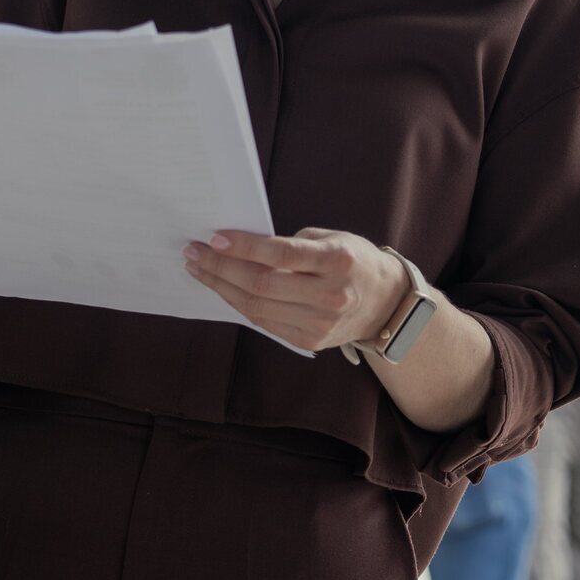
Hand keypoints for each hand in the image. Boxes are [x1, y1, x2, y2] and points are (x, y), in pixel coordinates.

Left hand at [183, 227, 408, 352]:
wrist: (386, 302)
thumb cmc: (353, 260)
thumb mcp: (332, 239)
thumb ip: (292, 245)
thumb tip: (241, 246)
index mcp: (337, 261)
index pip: (280, 255)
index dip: (243, 247)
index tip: (214, 237)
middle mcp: (330, 295)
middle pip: (262, 284)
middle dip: (221, 267)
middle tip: (194, 252)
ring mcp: (320, 323)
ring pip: (257, 306)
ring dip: (221, 287)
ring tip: (200, 269)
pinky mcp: (310, 341)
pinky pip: (264, 322)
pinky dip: (239, 304)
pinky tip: (223, 289)